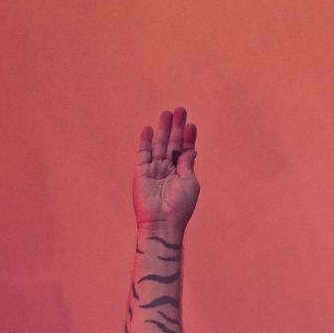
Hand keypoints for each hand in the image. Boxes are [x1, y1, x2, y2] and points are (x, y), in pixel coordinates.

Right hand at [134, 107, 199, 231]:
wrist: (162, 222)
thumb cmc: (180, 206)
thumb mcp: (189, 182)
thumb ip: (187, 164)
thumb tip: (191, 149)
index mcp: (183, 172)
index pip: (185, 149)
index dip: (188, 137)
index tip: (191, 124)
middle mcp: (169, 169)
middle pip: (172, 143)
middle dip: (176, 127)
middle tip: (180, 110)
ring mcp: (155, 169)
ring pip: (159, 145)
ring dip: (163, 129)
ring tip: (167, 113)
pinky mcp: (142, 172)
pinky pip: (143, 153)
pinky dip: (146, 141)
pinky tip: (149, 129)